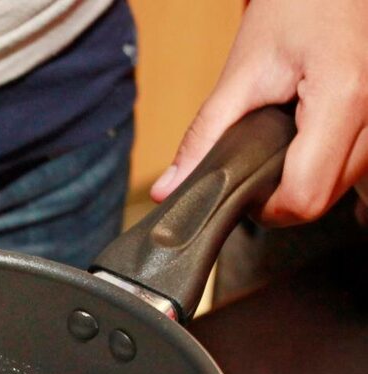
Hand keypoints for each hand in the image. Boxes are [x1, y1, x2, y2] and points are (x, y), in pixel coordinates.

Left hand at [150, 0, 367, 225]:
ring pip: (338, 192)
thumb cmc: (299, 6)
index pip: (303, 197)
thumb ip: (204, 136)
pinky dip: (322, 170)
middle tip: (255, 167)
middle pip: (321, 202)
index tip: (244, 190)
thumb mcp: (243, 70)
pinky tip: (304, 144)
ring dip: (302, 184)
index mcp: (342, 98)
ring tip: (280, 148)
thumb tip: (167, 190)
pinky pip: (351, 172)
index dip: (266, 208)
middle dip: (280, 199)